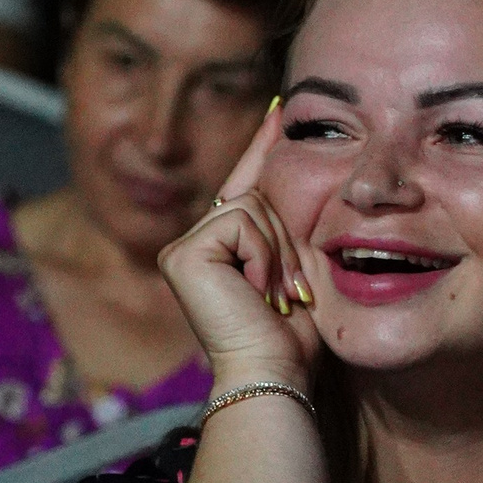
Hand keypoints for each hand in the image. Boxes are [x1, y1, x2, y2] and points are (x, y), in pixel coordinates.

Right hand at [158, 101, 319, 384]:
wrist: (274, 373)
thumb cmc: (293, 334)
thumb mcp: (296, 262)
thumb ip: (286, 220)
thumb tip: (301, 158)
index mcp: (218, 246)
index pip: (245, 185)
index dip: (264, 146)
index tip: (285, 108)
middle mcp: (191, 244)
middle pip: (256, 195)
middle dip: (286, 238)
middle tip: (290, 293)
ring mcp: (182, 248)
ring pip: (251, 207)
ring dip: (278, 253)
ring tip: (277, 297)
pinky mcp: (182, 255)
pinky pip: (240, 221)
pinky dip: (262, 255)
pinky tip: (257, 292)